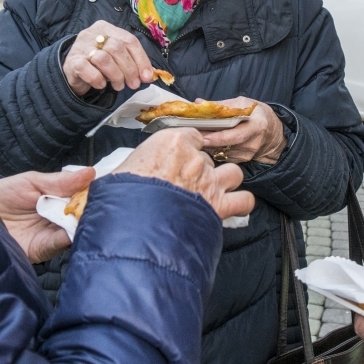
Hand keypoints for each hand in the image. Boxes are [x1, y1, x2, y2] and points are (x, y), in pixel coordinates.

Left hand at [0, 168, 94, 263]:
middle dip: (93, 207)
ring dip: (84, 221)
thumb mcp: (32, 181)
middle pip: (85, 213)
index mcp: (60, 198)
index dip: (96, 190)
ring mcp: (54, 233)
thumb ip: (60, 181)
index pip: (85, 194)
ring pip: (78, 228)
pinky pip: (62, 242)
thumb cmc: (4, 195)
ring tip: (88, 211)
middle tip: (101, 199)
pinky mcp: (45, 249)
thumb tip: (91, 172)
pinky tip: (74, 225)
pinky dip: (70, 235)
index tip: (107, 185)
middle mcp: (61, 216)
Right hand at [63, 20, 154, 95]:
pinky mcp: (72, 62)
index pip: (129, 40)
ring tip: (118, 85)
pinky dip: (97, 80)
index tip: (147, 77)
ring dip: (115, 76)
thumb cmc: (99, 64)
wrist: (73, 72)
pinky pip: (87, 70)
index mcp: (107, 28)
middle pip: (117, 48)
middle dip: (129, 70)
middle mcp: (93, 34)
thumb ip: (133, 63)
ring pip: (104, 59)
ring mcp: (80, 47)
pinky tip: (101, 85)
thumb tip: (149, 75)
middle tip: (133, 84)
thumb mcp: (118, 59)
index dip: (141, 59)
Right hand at [115, 128, 254, 218]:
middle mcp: (194, 158)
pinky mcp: (219, 206)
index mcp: (170, 142)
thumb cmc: (120, 198)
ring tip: (213, 191)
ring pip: (233, 173)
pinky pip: (244, 201)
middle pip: (208, 158)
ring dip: (226, 181)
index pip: (191, 137)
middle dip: (201, 170)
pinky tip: (232, 206)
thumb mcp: (119, 171)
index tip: (179, 159)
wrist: (132, 226)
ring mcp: (210, 181)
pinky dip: (241, 204)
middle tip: (186, 184)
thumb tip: (119, 174)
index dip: (187, 148)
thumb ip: (134, 165)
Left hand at [199, 99, 286, 164]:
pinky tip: (204, 143)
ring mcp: (246, 155)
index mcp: (257, 126)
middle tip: (192, 136)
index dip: (219, 137)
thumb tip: (199, 103)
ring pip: (221, 152)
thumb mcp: (243, 104)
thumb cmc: (256, 114)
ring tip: (194, 137)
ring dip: (207, 146)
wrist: (272, 132)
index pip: (236, 135)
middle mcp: (252, 143)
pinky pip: (222, 156)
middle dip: (207, 142)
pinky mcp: (240, 161)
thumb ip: (222, 105)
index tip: (203, 135)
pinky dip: (212, 149)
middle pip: (226, 146)